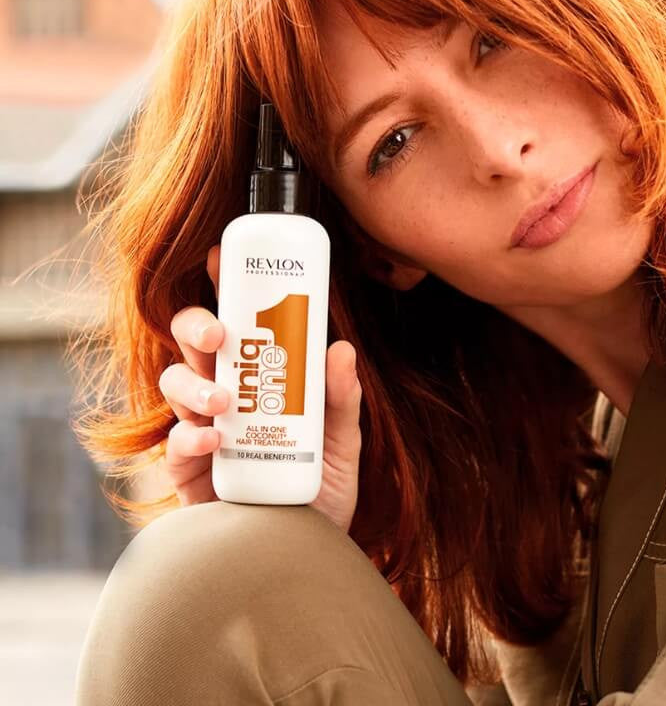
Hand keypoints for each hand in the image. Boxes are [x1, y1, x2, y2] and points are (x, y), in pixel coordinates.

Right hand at [158, 244, 362, 532]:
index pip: (237, 329)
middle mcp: (226, 400)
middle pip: (194, 347)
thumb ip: (341, 402)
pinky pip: (174, 445)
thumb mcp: (342, 446)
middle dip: (198, 327)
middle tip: (221, 332)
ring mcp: (204, 433)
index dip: (225, 290)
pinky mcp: (189, 473)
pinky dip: (189, 437)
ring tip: (223, 399)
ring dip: (193, 382)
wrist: (307, 558)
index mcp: (260, 384)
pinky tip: (211, 440)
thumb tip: (341, 349)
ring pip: (175, 386)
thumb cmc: (321, 496)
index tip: (222, 256)